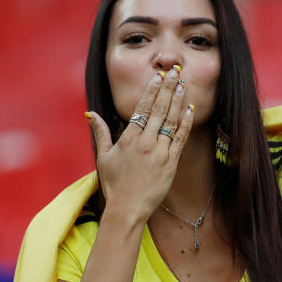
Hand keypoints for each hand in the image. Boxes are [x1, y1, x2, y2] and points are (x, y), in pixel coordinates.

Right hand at [87, 65, 194, 224]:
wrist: (127, 209)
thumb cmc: (114, 184)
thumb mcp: (103, 157)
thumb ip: (100, 132)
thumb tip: (90, 113)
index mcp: (129, 138)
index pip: (143, 108)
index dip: (152, 91)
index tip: (158, 77)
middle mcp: (145, 142)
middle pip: (160, 109)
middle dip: (168, 88)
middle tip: (175, 71)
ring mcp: (160, 153)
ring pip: (172, 121)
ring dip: (179, 101)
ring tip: (184, 85)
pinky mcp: (171, 163)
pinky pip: (181, 139)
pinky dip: (186, 123)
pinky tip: (190, 110)